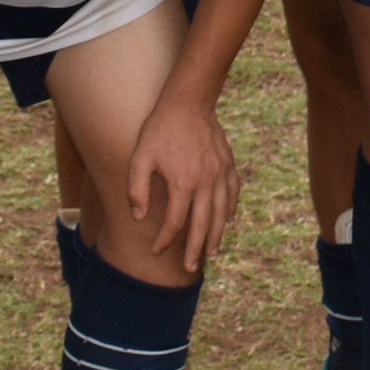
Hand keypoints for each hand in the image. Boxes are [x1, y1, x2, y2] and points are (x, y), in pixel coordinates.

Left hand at [127, 94, 238, 273]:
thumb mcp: (139, 157)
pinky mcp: (227, 165)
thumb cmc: (160, 129)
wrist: (188, 102)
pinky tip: (227, 219)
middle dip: (195, 249)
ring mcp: (220, 174)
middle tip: (191, 267)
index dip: (166, 240)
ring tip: (211, 252)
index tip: (157, 250)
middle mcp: (205, 183)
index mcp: (183, 184)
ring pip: (222, 213)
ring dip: (216, 235)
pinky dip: (230, 209)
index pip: (176, 223)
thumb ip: (137, 189)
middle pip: (202, 225)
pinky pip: (232, 193)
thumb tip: (139, 217)